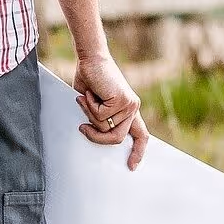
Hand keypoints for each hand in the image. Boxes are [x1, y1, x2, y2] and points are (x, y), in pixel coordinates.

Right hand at [72, 54, 149, 169]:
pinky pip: (100, 115)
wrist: (91, 57)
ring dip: (90, 114)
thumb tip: (93, 132)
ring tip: (87, 97)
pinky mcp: (122, 100)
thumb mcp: (94, 103)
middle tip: (83, 129)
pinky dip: (90, 105)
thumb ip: (99, 118)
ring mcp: (129, 104)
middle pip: (117, 138)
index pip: (141, 135)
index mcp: (129, 109)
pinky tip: (91, 91)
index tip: (131, 166)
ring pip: (105, 127)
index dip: (137, 152)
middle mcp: (133, 108)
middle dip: (97, 137)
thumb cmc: (90, 77)